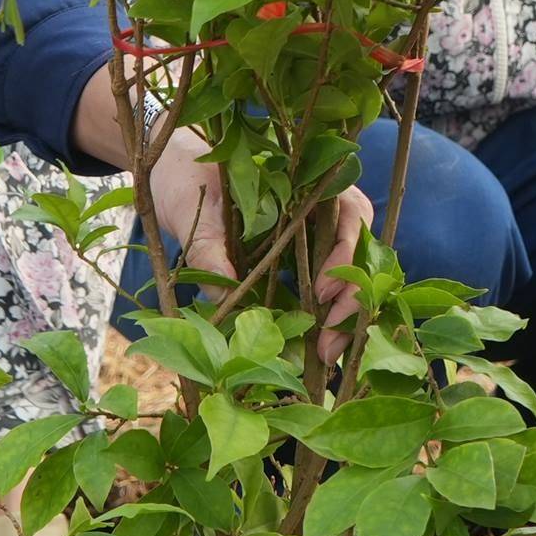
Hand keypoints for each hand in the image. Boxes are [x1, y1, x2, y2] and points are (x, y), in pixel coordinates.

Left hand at [73, 62, 374, 351]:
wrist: (175, 179)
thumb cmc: (189, 182)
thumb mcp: (197, 214)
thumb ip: (209, 247)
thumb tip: (224, 290)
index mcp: (307, 182)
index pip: (349, 215)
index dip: (343, 256)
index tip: (321, 292)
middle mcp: (322, 208)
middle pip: (360, 253)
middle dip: (351, 301)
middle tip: (329, 345)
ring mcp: (315, 235)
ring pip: (350, 275)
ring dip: (344, 316)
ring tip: (325, 356)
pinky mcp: (300, 261)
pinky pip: (326, 288)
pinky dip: (326, 317)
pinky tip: (316, 349)